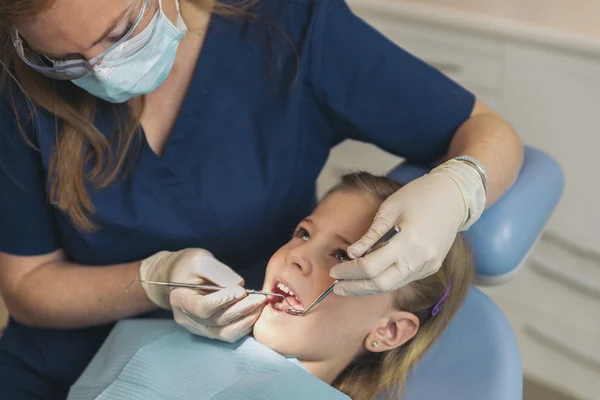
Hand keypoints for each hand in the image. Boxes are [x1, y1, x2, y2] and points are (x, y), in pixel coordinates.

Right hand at [140, 249, 265, 341]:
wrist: (179, 276)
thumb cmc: (189, 266)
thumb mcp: (201, 260)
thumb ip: (219, 272)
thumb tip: (240, 286)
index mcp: (180, 299)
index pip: (203, 307)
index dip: (224, 301)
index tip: (241, 291)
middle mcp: (187, 318)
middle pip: (217, 321)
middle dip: (242, 310)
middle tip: (260, 298)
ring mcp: (197, 328)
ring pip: (224, 333)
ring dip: (246, 321)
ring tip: (259, 306)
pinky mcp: (208, 331)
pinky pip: (227, 335)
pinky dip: (243, 326)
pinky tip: (254, 314)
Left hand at [330, 160, 485, 295]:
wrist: (455, 195)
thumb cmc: (420, 194)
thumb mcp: (390, 208)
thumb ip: (371, 235)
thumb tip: (351, 254)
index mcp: (409, 241)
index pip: (371, 266)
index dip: (349, 271)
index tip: (334, 270)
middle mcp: (421, 259)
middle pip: (381, 284)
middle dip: (356, 287)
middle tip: (336, 287)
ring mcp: (428, 265)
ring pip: (393, 286)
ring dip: (369, 287)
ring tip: (348, 285)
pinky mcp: (431, 267)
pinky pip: (403, 279)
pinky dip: (384, 280)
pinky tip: (369, 277)